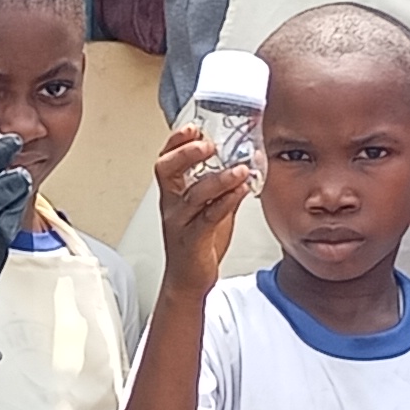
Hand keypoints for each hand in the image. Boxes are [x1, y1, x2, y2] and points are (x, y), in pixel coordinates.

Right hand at [149, 118, 255, 284]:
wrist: (189, 281)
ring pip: (193, 194)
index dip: (176, 141)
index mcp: (174, 194)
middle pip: (166, 170)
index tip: (193, 128)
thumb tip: (243, 164)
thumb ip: (223, 188)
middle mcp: (172, 205)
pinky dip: (227, 201)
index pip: (167, 159)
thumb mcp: (211, 208)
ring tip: (240, 169)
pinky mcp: (193, 240)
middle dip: (185, 153)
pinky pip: (209, 217)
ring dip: (218, 178)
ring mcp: (180, 222)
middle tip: (207, 144)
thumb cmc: (198, 245)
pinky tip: (241, 191)